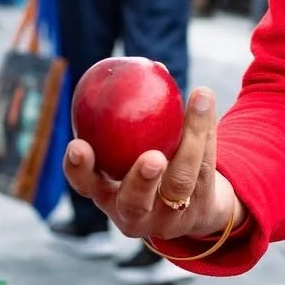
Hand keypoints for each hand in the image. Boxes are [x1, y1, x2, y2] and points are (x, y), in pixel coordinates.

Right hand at [63, 85, 242, 247]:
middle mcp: (135, 214)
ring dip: (190, 144)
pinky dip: (205, 132)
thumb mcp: (131, 152)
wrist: (194, 209)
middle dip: (140, 180)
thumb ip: (131, 118)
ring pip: (180, 182)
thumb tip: (152, 66)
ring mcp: (169, 218)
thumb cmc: (151, 168)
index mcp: (106, 195)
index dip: (78, 169)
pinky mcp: (200, 210)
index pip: (86, 185)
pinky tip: (203, 100)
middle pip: (134, 202)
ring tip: (196, 104)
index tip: (78, 146)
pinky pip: (205, 167)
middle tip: (153, 158)